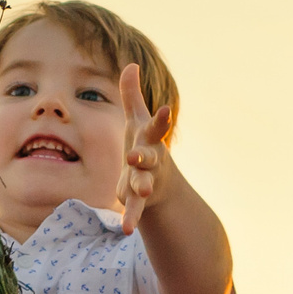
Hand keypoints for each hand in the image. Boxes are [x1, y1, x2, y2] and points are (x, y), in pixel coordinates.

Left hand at [114, 63, 175, 236]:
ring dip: (141, 186)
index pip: (156, 127)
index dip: (161, 119)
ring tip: (139, 190)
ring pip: (144, 182)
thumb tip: (130, 64)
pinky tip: (126, 229)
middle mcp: (151, 160)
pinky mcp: (137, 198)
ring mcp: (146, 180)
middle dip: (144, 156)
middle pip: (149, 156)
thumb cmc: (145, 145)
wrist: (160, 184)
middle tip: (135, 156)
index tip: (165, 109)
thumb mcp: (136, 121)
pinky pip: (134, 208)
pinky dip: (131, 218)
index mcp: (149, 139)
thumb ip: (131, 95)